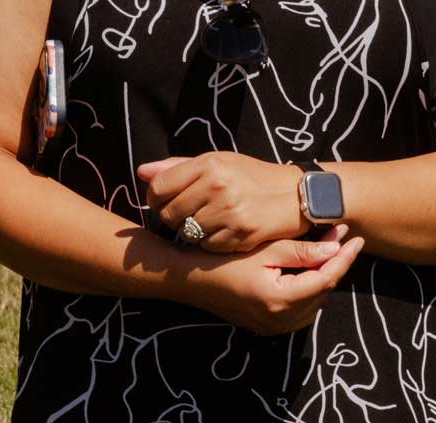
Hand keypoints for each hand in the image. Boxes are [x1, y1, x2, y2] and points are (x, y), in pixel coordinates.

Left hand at [139, 151, 307, 252]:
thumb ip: (178, 167)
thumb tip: (142, 172)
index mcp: (209, 164)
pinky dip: (210, 242)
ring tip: (211, 220)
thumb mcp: (218, 162)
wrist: (292, 197)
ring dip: (193, 231)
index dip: (155, 200)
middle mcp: (217, 186)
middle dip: (174, 218)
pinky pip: (205, 246)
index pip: (159, 188)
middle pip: (169, 214)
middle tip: (190, 213)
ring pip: (186, 233)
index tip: (163, 203)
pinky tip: (224, 230)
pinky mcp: (237, 234)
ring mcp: (227, 212)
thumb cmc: (250, 178)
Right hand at [182, 224, 363, 335]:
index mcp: (279, 299)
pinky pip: (299, 313)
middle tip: (338, 239)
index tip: (356, 238)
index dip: (344, 258)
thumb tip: (337, 249)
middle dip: (334, 266)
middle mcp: (278, 320)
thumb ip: (303, 251)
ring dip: (321, 281)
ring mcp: (272, 328)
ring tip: (323, 254)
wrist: (192, 280)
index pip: (325, 279)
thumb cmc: (224, 260)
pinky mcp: (267, 328)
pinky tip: (304, 274)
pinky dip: (307, 294)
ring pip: (314, 305)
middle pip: (322, 292)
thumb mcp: (265, 249)